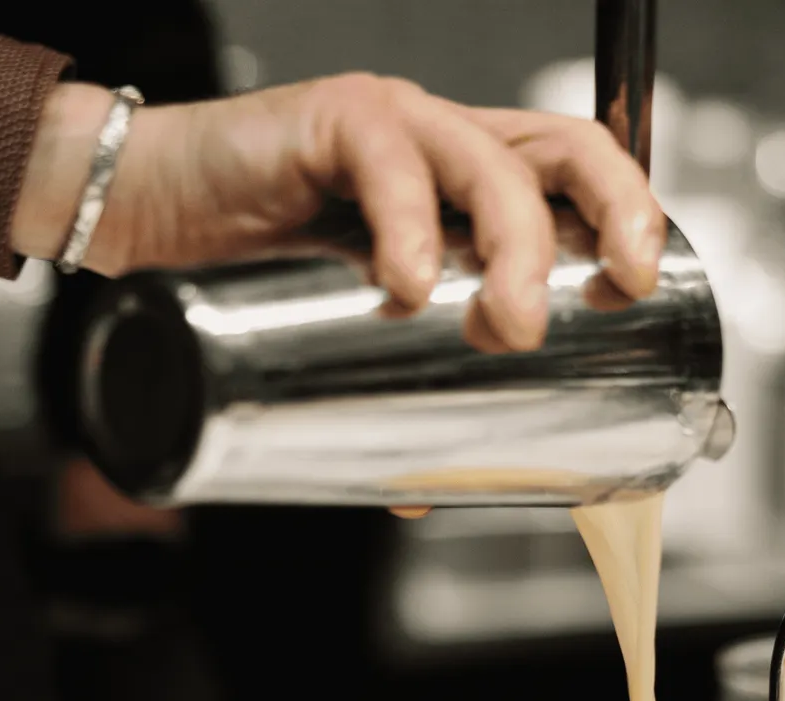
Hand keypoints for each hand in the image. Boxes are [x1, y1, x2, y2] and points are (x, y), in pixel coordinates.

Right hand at [13, 76, 667, 352]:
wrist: (140, 211)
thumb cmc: (248, 267)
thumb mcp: (348, 331)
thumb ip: (390, 398)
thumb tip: (426, 498)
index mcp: (470, 183)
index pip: (580, 171)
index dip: (631, 214)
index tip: (644, 287)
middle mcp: (445, 141)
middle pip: (562, 150)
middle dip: (606, 221)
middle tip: (597, 306)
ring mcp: (391, 125)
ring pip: (488, 156)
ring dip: (516, 243)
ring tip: (506, 323)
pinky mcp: (325, 118)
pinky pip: (386, 155)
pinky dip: (407, 220)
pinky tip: (409, 280)